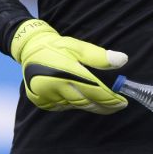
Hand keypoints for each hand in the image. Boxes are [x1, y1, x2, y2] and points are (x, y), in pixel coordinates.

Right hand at [10, 19, 128, 112]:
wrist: (29, 48)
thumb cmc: (57, 47)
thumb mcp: (78, 46)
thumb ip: (99, 56)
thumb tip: (122, 60)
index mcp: (66, 70)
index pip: (94, 90)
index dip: (110, 99)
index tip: (123, 102)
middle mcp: (55, 85)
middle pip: (86, 102)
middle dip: (103, 106)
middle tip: (116, 106)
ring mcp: (46, 95)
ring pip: (75, 106)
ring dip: (89, 104)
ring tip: (100, 101)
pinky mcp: (40, 101)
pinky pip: (63, 107)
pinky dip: (73, 104)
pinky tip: (79, 98)